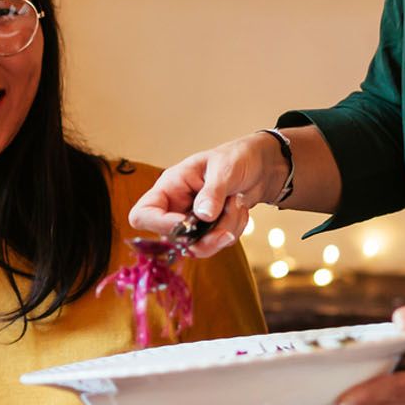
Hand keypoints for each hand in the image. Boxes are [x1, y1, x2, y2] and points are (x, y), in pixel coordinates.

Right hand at [128, 133, 285, 256]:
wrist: (261, 167)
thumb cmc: (236, 157)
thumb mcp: (224, 169)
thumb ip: (212, 192)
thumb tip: (203, 216)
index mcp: (170, 187)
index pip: (143, 214)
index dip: (159, 225)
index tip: (188, 223)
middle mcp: (176, 207)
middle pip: (174, 239)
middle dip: (206, 234)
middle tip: (230, 214)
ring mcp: (192, 222)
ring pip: (199, 246)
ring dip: (225, 229)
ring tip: (238, 203)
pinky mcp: (209, 231)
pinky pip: (217, 244)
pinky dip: (234, 229)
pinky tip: (240, 209)